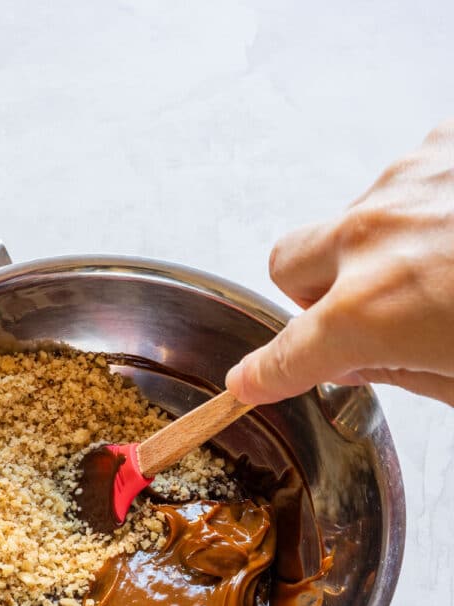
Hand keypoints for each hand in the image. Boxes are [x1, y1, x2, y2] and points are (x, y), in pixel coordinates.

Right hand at [227, 120, 453, 406]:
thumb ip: (394, 366)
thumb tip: (361, 358)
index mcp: (372, 312)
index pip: (287, 356)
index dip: (265, 375)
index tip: (250, 381)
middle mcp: (372, 239)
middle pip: (288, 265)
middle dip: (314, 294)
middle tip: (368, 313)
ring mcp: (404, 182)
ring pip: (351, 223)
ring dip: (377, 248)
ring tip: (444, 267)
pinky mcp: (441, 144)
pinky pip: (403, 184)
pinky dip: (422, 209)